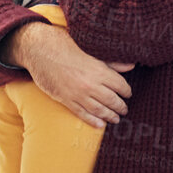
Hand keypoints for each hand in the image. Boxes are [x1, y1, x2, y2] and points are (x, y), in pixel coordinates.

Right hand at [3, 21, 133, 128]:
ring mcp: (78, 94)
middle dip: (120, 106)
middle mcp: (90, 84)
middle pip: (112, 100)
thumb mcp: (92, 52)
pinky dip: (93, 121)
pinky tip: (100, 125)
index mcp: (99, 70)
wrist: (42, 51)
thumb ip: (112, 62)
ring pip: (99, 110)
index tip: (128, 94)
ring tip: (115, 118)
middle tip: (124, 110)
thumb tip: (131, 66)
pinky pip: (82, 114)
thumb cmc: (67, 47)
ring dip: (110, 116)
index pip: (120, 85)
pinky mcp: (66, 100)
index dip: (126, 91)